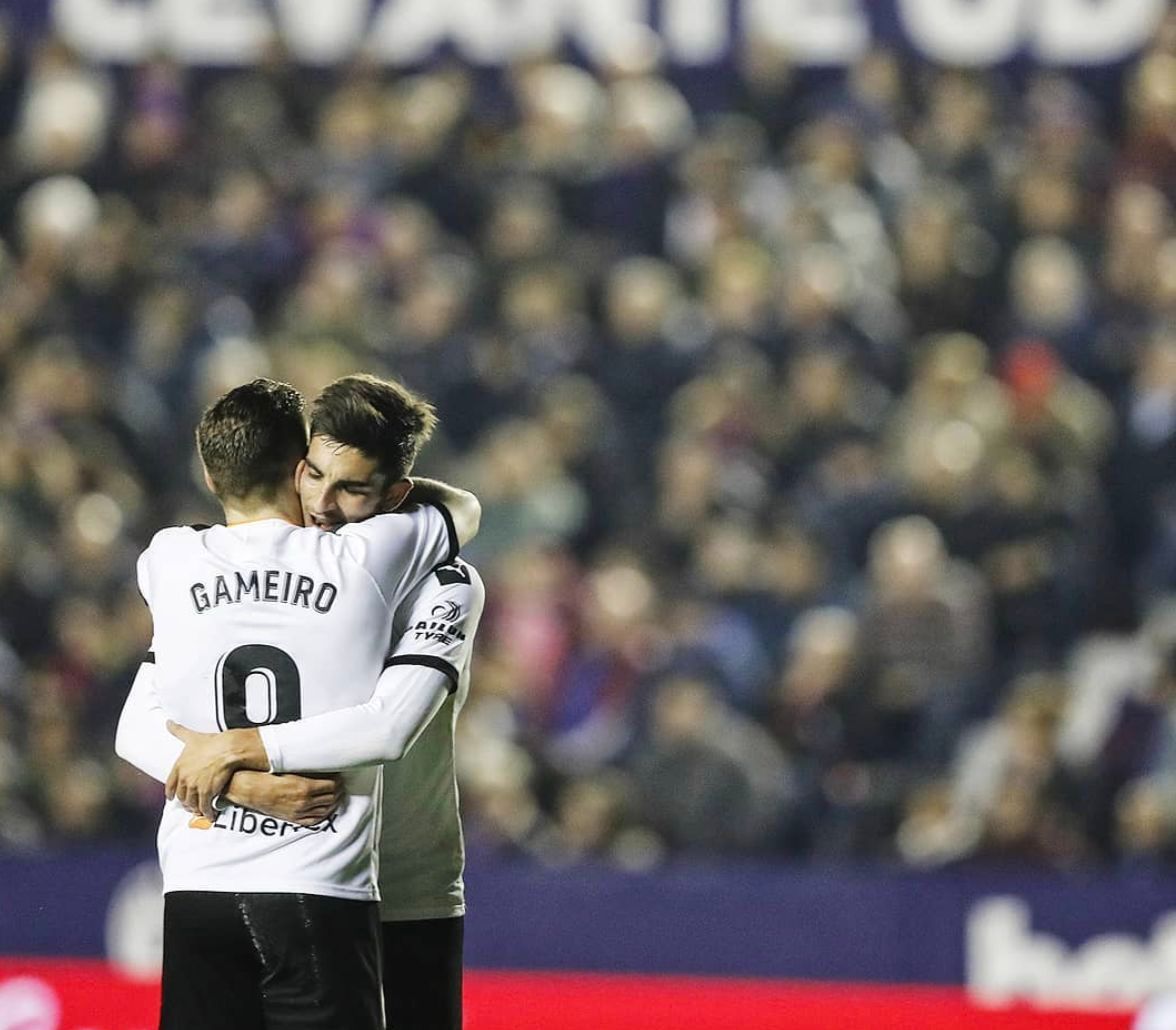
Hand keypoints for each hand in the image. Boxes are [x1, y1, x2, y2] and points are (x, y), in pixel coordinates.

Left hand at [165, 722, 265, 819]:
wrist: (227, 749)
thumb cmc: (212, 743)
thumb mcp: (192, 736)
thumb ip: (178, 731)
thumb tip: (168, 722)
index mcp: (179, 766)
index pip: (170, 784)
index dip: (171, 792)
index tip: (172, 797)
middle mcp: (184, 778)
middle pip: (181, 795)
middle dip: (185, 801)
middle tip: (189, 805)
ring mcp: (194, 786)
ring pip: (191, 802)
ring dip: (195, 808)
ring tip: (200, 810)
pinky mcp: (206, 792)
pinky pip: (204, 806)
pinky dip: (206, 812)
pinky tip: (210, 814)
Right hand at [224, 770, 345, 826]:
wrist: (250, 788)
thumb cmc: (269, 774)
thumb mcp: (291, 768)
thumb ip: (308, 769)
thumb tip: (323, 765)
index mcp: (305, 787)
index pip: (332, 785)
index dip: (339, 779)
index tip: (340, 774)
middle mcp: (304, 801)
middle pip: (331, 797)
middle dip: (338, 790)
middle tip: (340, 783)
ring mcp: (299, 811)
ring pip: (325, 809)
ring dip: (333, 801)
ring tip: (336, 794)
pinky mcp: (293, 818)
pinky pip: (314, 819)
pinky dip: (324, 814)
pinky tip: (326, 808)